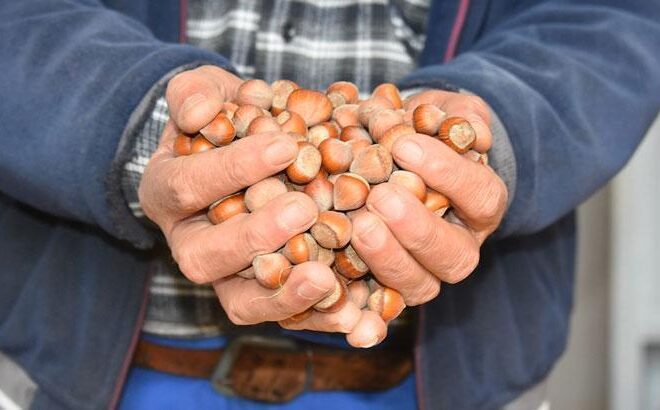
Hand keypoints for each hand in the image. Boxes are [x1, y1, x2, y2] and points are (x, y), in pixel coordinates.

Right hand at [140, 66, 336, 326]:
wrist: (242, 152)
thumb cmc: (224, 118)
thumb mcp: (203, 92)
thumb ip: (193, 93)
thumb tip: (197, 113)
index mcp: (167, 193)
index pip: (188, 186)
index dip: (233, 169)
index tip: (284, 147)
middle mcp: (189, 243)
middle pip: (206, 257)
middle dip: (255, 236)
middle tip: (304, 210)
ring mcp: (226, 277)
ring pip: (241, 302)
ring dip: (284, 295)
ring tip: (326, 278)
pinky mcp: (264, 295)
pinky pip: (284, 316)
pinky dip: (320, 317)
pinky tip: (357, 313)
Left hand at [349, 90, 507, 323]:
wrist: (398, 155)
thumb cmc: (424, 131)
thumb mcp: (447, 111)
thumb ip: (461, 116)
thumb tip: (473, 132)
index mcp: (480, 205)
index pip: (480, 195)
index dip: (447, 174)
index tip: (405, 145)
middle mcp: (458, 245)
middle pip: (454, 255)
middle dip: (418, 229)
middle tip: (380, 199)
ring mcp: (424, 271)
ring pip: (419, 286)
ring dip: (388, 262)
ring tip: (357, 227)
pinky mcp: (387, 288)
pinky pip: (381, 311)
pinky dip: (367, 322)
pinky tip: (352, 323)